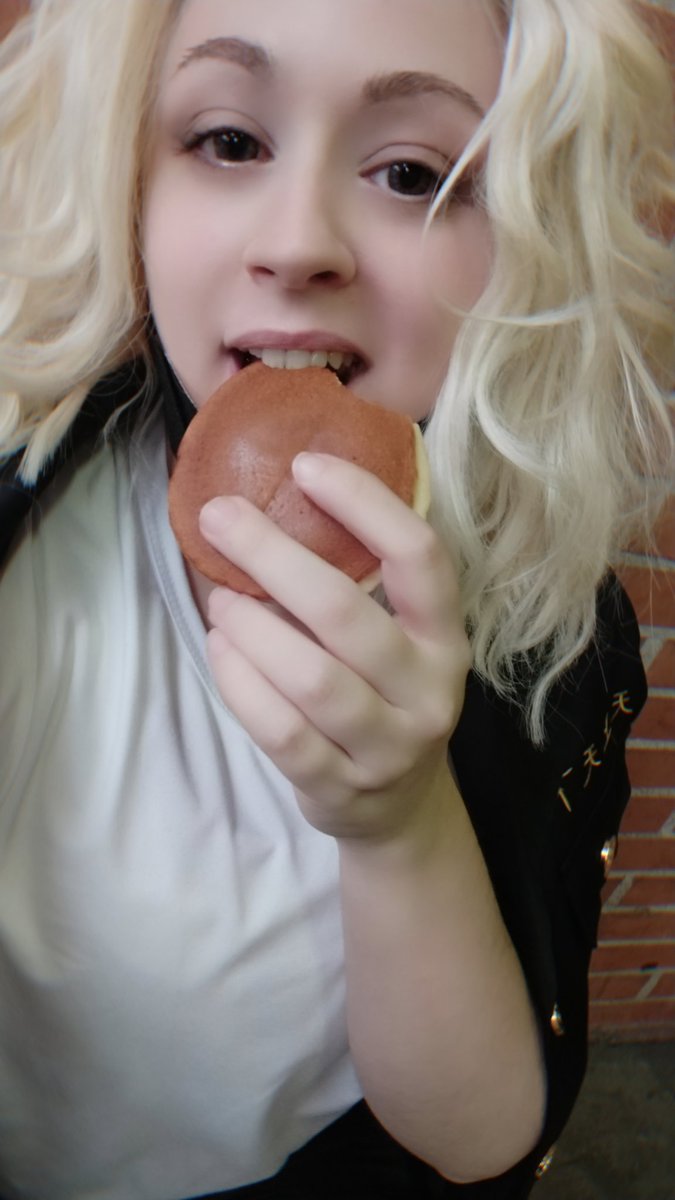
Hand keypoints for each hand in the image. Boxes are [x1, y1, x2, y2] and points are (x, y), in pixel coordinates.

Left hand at [199, 452, 470, 841]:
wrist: (397, 809)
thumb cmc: (382, 696)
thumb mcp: (397, 640)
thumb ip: (357, 583)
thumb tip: (269, 502)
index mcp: (446, 636)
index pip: (420, 556)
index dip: (364, 504)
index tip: (305, 465)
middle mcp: (430, 690)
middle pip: (347, 615)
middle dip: (274, 557)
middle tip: (220, 516)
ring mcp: (389, 746)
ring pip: (313, 679)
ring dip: (252, 627)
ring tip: (219, 597)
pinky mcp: (343, 788)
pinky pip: (282, 732)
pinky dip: (241, 684)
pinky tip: (221, 649)